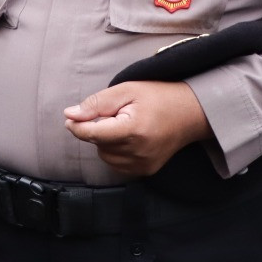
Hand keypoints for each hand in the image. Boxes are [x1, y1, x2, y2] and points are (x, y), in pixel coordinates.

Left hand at [64, 81, 211, 176]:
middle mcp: (138, 152)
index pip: (93, 134)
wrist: (191, 113)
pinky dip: (116, 151)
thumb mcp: (127, 90)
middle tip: (118, 114)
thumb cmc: (159, 97)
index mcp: (133, 130)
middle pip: (98, 144)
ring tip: (126, 125)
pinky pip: (116, 164)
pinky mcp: (145, 171)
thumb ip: (97, 103)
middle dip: (100, 128)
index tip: (71, 117)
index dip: (77, 125)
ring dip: (107, 141)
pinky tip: (130, 138)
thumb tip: (70, 115)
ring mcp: (143, 165)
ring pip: (105, 155)